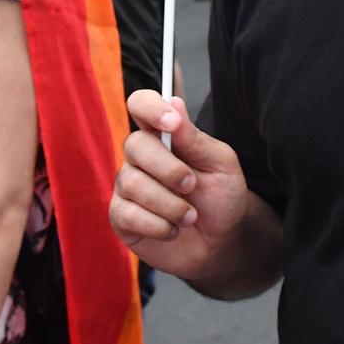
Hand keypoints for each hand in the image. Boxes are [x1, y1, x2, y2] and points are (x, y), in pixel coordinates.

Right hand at [110, 91, 252, 281]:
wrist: (222, 242)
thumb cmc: (221, 197)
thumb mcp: (220, 163)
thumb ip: (194, 137)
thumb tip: (174, 101)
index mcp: (164, 134)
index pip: (141, 104)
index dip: (150, 107)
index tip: (172, 123)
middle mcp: (141, 157)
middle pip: (134, 144)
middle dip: (169, 169)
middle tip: (192, 185)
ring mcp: (127, 186)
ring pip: (132, 183)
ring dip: (170, 204)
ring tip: (190, 215)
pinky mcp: (121, 217)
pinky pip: (128, 214)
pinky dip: (159, 225)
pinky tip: (173, 230)